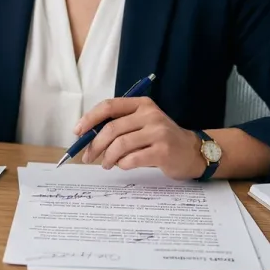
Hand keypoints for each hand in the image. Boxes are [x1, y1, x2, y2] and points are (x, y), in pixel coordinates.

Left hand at [73, 97, 205, 179]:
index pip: (109, 106)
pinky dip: (122, 164)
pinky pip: (132, 159)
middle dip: (95, 145)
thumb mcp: (142, 124)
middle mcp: (150, 115)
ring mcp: (158, 132)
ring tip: (106, 164)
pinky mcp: (163, 151)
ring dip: (107, 158)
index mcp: (141, 104)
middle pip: (112, 129)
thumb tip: (88, 137)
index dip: (90, 119)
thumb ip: (120, 125)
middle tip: (88, 157)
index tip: (78, 132)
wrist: (192, 151)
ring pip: (120, 145)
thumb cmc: (160, 139)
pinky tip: (123, 165)